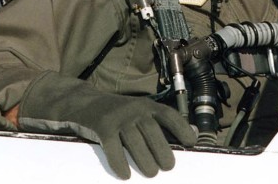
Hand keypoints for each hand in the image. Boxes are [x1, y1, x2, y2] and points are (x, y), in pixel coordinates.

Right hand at [16, 73, 195, 178]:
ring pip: (134, 140)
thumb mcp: (140, 112)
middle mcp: (134, 109)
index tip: (190, 142)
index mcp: (147, 106)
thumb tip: (192, 135)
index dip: (181, 128)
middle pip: (152, 131)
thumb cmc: (119, 114)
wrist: (85, 103)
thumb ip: (161, 123)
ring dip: (144, 160)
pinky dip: (119, 163)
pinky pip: (112, 148)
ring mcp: (117, 118)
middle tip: (168, 167)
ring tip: (151, 173)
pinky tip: (125, 175)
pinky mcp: (101, 127)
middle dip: (162, 150)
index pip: (168, 115)